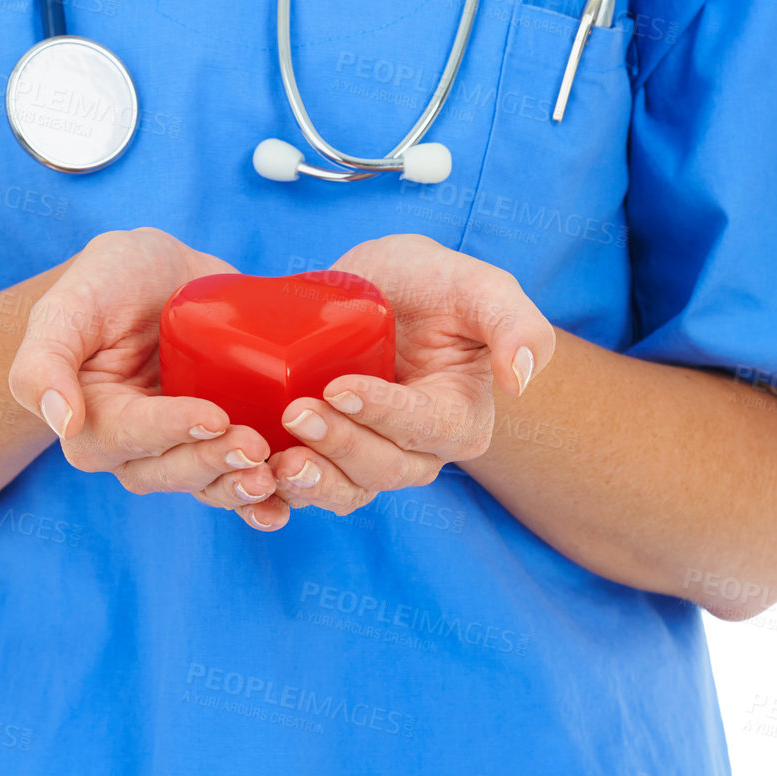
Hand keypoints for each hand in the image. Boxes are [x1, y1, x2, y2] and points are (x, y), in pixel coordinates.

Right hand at [8, 228, 279, 520]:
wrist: (156, 270)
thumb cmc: (104, 281)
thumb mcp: (67, 305)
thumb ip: (44, 362)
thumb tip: (62, 423)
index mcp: (91, 422)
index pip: (131, 435)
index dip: (172, 429)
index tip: (214, 413)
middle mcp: (135, 448)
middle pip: (171, 471)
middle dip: (213, 463)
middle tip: (255, 446)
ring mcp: (182, 445)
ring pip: (207, 484)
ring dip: (240, 488)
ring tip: (277, 473)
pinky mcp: (221, 437)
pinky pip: (238, 477)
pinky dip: (265, 496)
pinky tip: (291, 501)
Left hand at [245, 234, 555, 531]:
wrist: (379, 285)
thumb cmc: (434, 283)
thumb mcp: (480, 285)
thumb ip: (516, 324)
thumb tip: (520, 381)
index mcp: (460, 418)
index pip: (424, 430)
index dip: (383, 415)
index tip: (339, 386)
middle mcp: (418, 452)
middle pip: (382, 469)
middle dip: (340, 446)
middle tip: (296, 411)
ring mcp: (370, 458)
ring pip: (345, 491)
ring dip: (311, 481)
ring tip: (276, 456)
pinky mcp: (326, 456)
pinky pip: (308, 490)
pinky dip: (281, 492)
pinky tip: (255, 473)